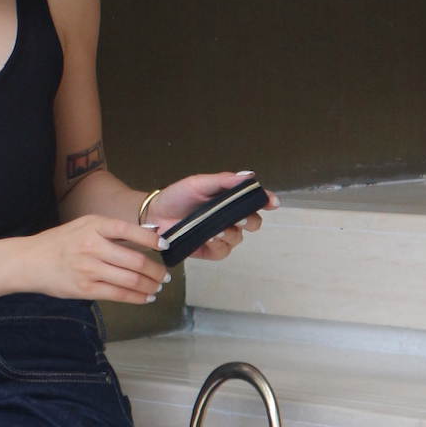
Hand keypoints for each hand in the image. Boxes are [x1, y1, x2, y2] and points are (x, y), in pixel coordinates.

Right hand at [21, 213, 168, 303]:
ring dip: (150, 285)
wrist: (30, 261)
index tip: (165, 246)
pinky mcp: (85, 289)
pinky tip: (146, 297)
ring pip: (130, 280)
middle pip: (135, 261)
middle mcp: (92, 246)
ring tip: (157, 287)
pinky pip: (118, 295)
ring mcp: (88, 269)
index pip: (129, 230)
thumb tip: (148, 236)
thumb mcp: (84, 226)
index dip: (151, 239)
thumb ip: (111, 230)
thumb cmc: (59, 243)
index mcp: (94, 226)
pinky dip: (137, 298)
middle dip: (156, 271)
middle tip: (165, 275)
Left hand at [143, 170, 277, 261]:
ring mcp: (221, 235)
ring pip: (238, 238)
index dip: (267, 201)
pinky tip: (210, 238)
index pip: (255, 201)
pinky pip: (223, 250)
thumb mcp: (198, 184)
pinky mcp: (210, 250)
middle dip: (250, 220)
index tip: (272, 202)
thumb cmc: (176, 196)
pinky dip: (219, 244)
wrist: (153, 215)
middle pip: (253, 222)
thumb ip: (223, 181)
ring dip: (230, 233)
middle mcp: (229, 218)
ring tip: (216, 229)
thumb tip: (249, 176)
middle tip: (238, 217)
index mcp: (230, 200)